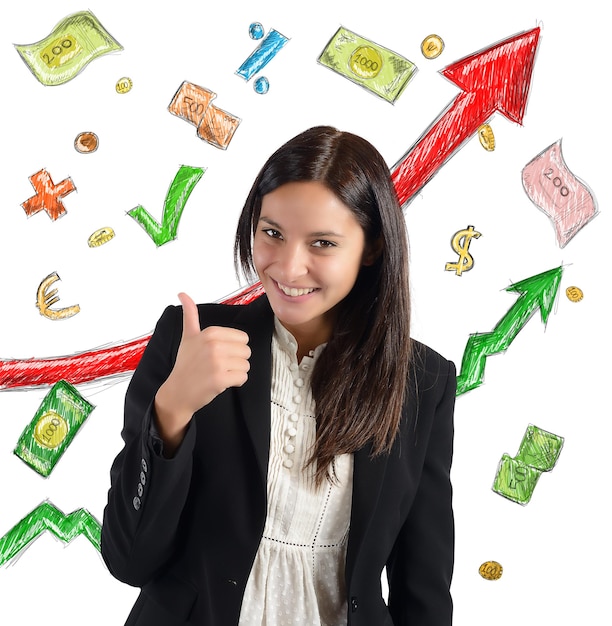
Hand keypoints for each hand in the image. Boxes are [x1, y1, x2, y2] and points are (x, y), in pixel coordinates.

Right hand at [154, 292, 250, 452]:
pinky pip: (243, 378)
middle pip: (246, 351)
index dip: (233, 349)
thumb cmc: (186, 364)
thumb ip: (190, 314)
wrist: (178, 391)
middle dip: (236, 361)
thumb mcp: (188, 336)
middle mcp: (213, 345)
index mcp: (210, 332)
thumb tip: (182, 293)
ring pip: (246, 365)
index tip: (217, 354)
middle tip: (218, 366)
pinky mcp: (219, 379)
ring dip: (235, 372)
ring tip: (219, 373)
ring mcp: (216, 362)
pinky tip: (221, 382)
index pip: (243, 338)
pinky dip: (235, 382)